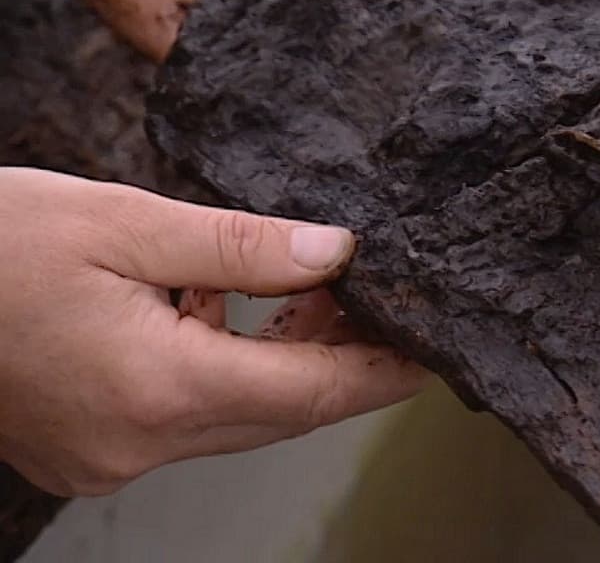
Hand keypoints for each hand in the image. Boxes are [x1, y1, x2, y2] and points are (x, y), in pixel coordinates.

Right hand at [0, 168, 427, 496]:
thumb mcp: (121, 221)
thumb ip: (239, 245)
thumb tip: (336, 252)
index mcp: (156, 389)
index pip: (310, 393)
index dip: (381, 371)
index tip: (432, 352)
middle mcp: (139, 442)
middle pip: (282, 412)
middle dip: (340, 358)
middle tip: (379, 300)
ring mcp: (109, 456)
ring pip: (240, 416)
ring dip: (284, 359)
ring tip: (310, 288)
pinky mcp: (88, 448)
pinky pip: (190, 417)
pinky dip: (225, 368)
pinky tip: (221, 308)